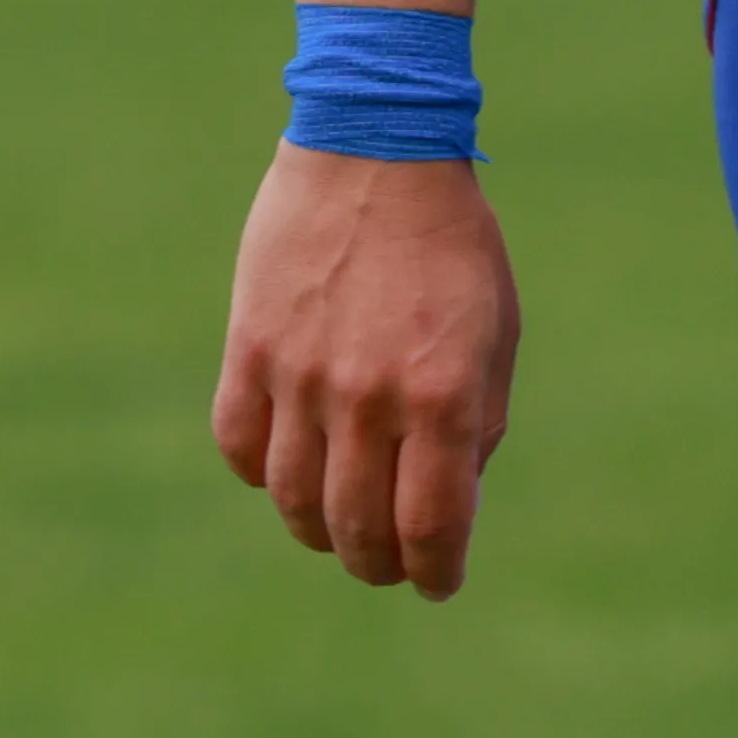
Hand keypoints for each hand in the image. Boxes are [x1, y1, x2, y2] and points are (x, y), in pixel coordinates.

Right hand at [211, 142, 523, 598]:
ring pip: (294, 501)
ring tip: (340, 533)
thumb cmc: (453, 244)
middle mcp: (369, 395)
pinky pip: (242, 448)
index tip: (439, 585)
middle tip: (389, 568)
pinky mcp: (249, 351)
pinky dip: (264, 475)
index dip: (434, 570)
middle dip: (379, 564)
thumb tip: (450, 501)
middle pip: (358, 527)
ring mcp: (301, 376)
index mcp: (443, 392)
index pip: (432, 523)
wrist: (377, 152)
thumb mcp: (496, 331)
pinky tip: (290, 471)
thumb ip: (477, 421)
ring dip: (319, 532)